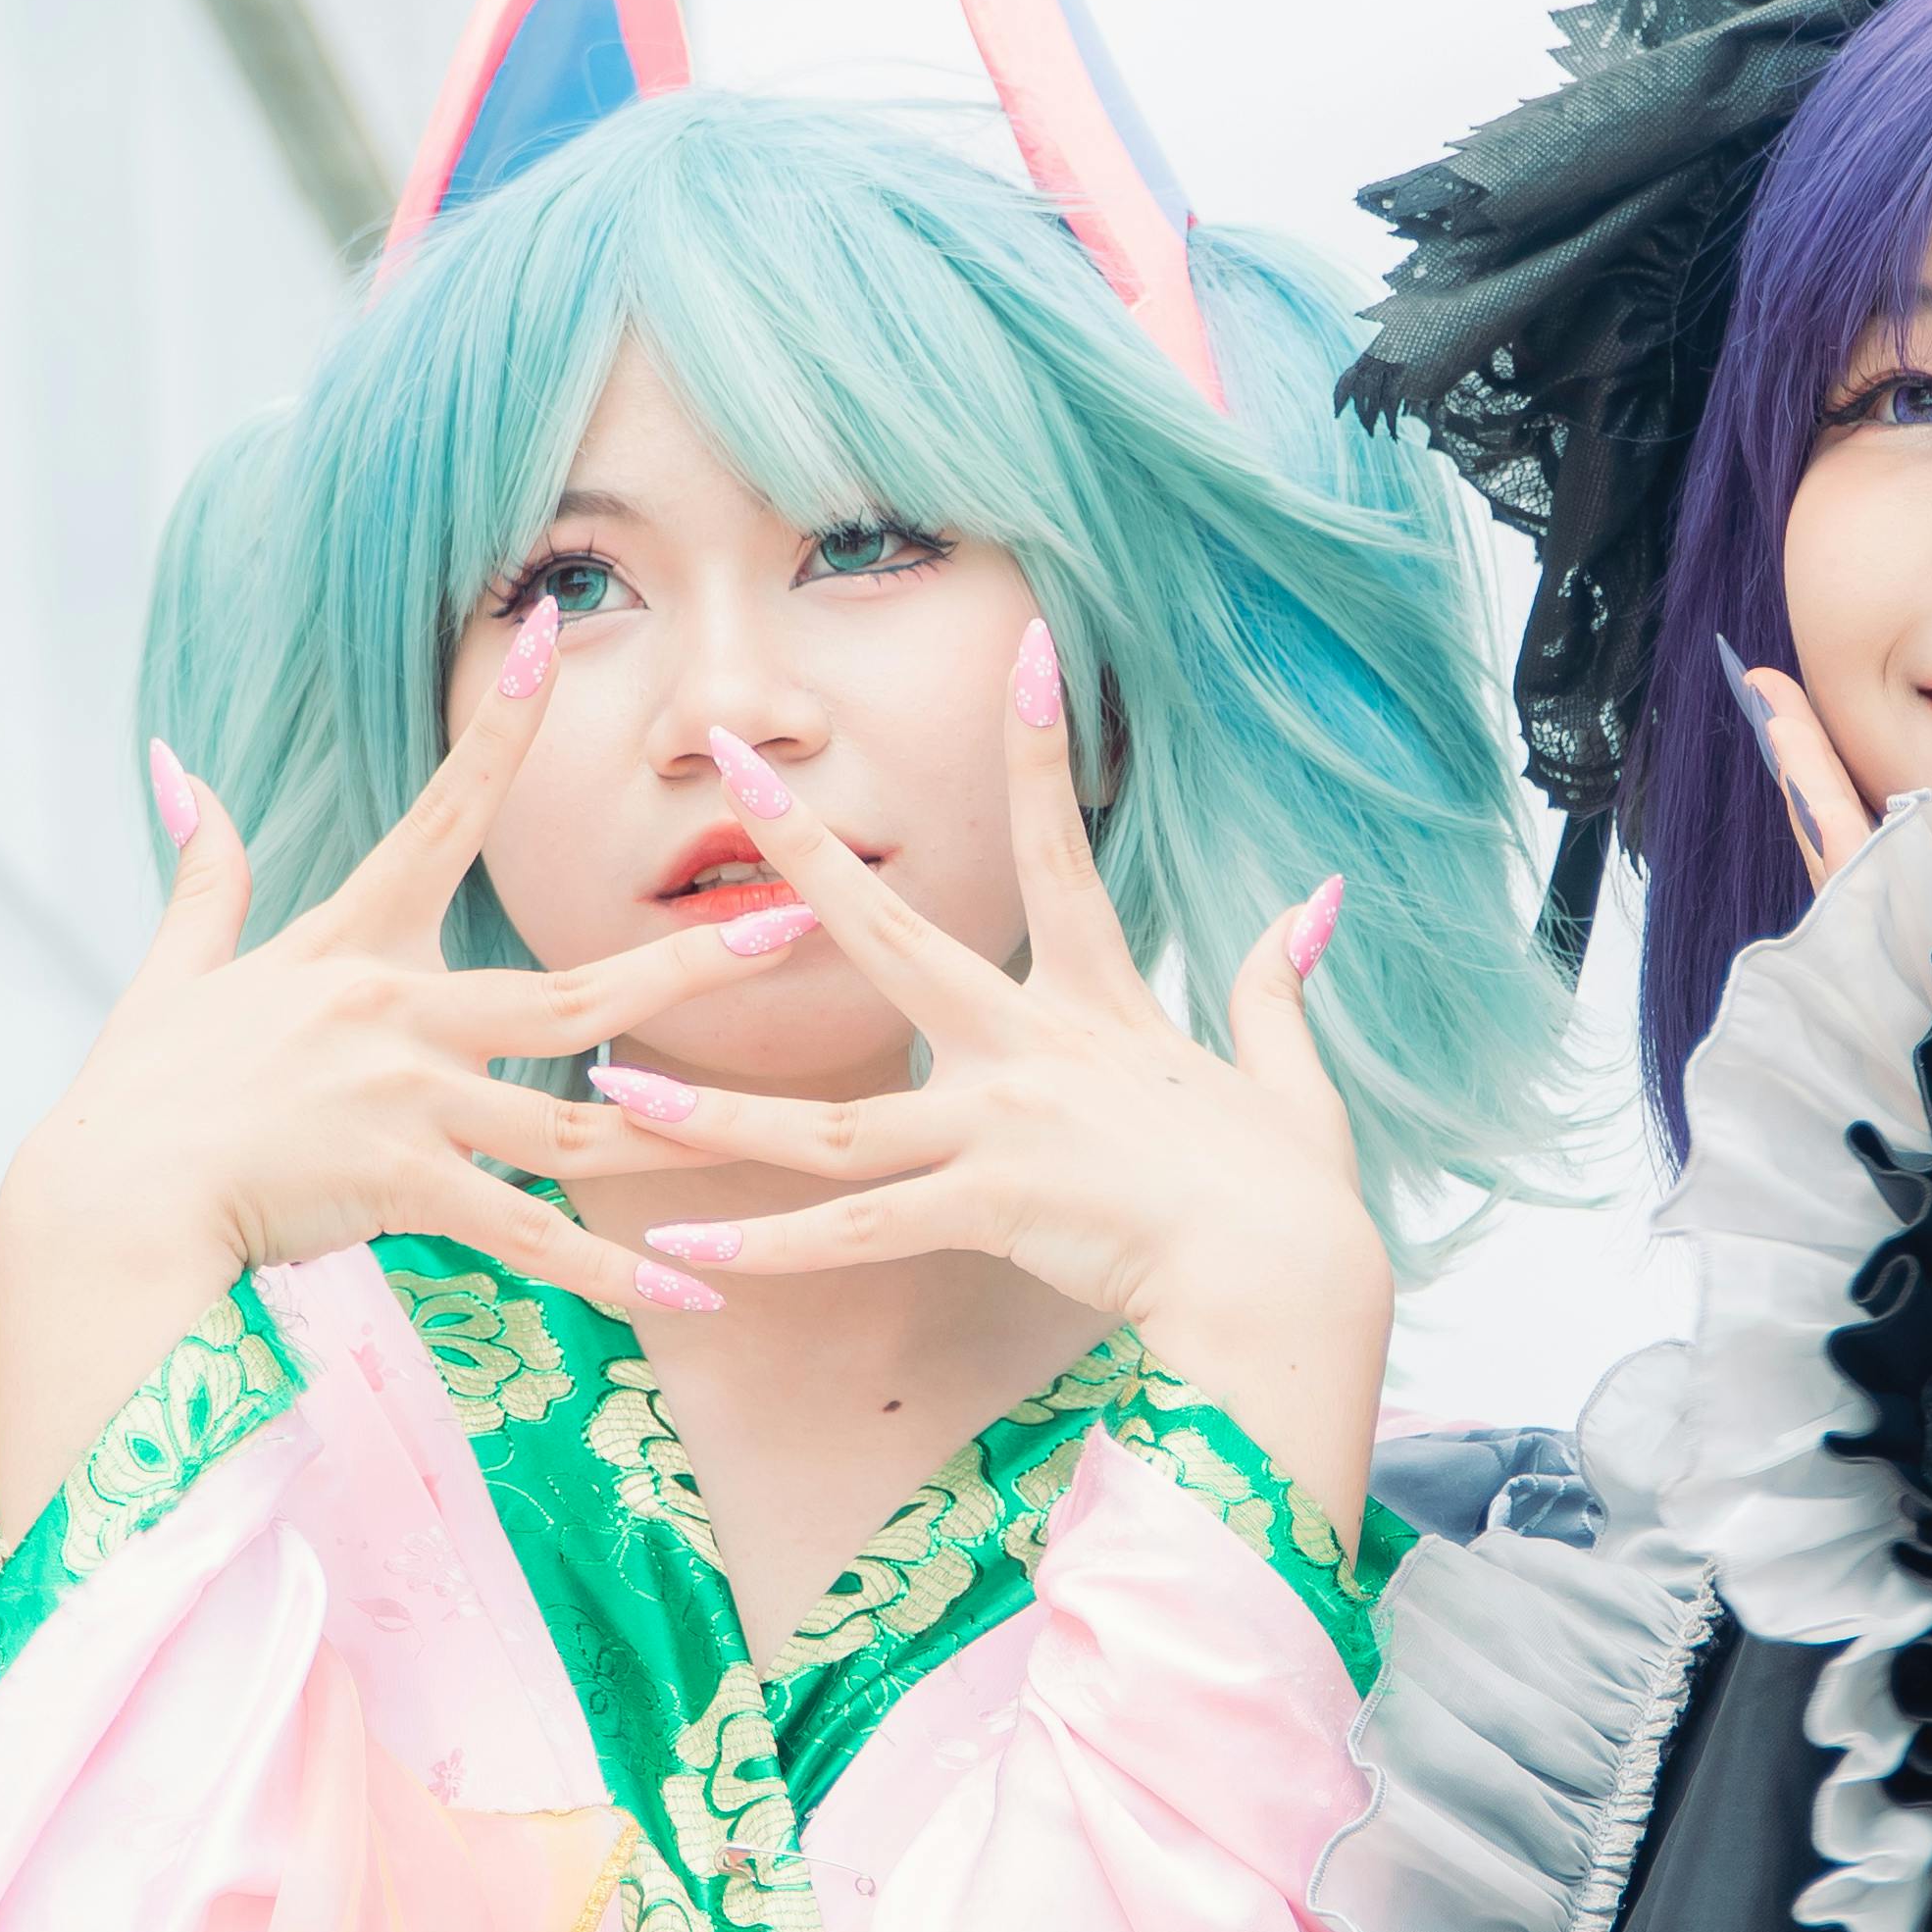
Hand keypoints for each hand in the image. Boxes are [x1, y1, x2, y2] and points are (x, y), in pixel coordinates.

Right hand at [0, 618, 723, 1535]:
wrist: (107, 1199)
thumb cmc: (143, 1093)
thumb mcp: (174, 971)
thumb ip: (206, 876)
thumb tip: (179, 768)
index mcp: (351, 946)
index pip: (441, 815)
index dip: (498, 726)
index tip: (548, 634)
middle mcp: (392, 1011)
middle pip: (572, 988)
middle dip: (689, 964)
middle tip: (792, 928)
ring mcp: (403, 1102)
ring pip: (575, 1119)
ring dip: (686, 1133)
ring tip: (790, 1139)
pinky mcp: (399, 1187)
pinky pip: (530, 1234)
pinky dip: (614, 1274)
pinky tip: (695, 1294)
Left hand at [574, 625, 1393, 1540]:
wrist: (1289, 1279)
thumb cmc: (1288, 1194)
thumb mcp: (1287, 1076)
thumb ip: (1278, 986)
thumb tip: (1316, 901)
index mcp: (1094, 1010)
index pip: (1056, 855)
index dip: (1042, 751)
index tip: (1027, 652)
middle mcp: (1030, 1050)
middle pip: (892, 938)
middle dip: (802, 851)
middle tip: (729, 772)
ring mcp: (1003, 1128)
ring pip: (830, 1120)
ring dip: (714, 1109)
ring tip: (615, 1085)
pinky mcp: (991, 1209)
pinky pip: (856, 1232)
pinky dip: (769, 1247)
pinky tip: (684, 1251)